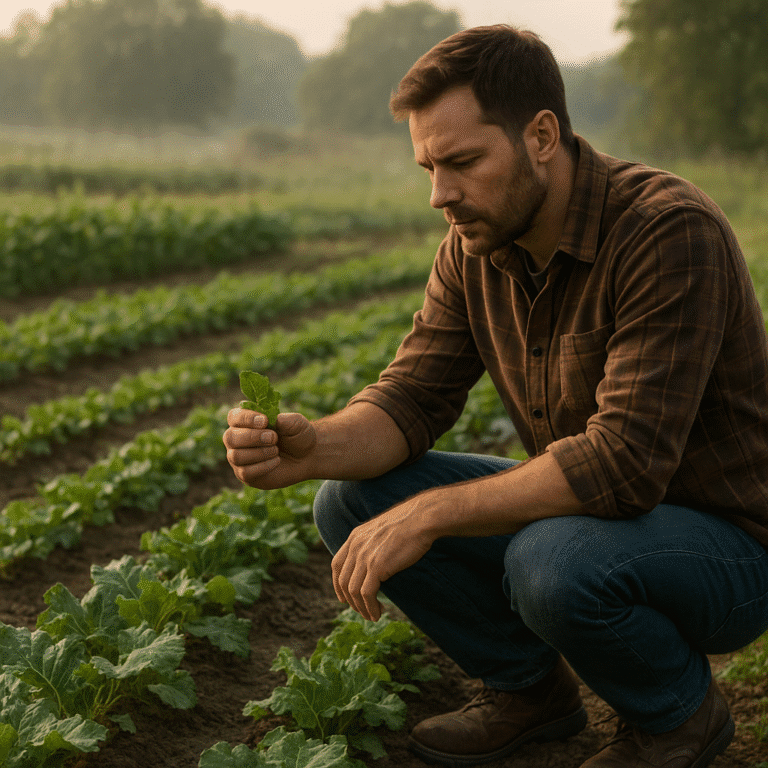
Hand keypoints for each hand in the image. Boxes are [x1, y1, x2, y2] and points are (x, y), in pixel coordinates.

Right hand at [223, 408, 315, 488]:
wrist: (308, 457)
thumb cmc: (298, 435)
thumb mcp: (296, 423)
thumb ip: (283, 419)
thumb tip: (270, 420)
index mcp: (246, 422)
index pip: (233, 417)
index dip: (245, 418)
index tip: (264, 421)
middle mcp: (237, 439)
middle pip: (230, 437)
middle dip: (252, 437)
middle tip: (273, 438)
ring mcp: (240, 458)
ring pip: (236, 456)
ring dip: (259, 452)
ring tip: (276, 450)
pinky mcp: (246, 475)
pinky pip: (245, 472)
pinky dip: (262, 466)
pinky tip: (276, 461)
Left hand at [331, 497, 434, 620]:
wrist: (421, 519)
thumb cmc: (409, 524)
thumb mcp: (382, 530)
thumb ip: (372, 543)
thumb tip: (374, 561)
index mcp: (355, 536)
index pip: (336, 564)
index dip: (337, 584)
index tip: (344, 598)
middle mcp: (355, 546)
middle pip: (343, 580)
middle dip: (351, 601)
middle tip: (363, 611)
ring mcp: (364, 556)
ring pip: (353, 590)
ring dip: (361, 608)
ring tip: (372, 616)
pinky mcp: (376, 566)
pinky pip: (366, 594)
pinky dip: (370, 607)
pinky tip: (378, 613)